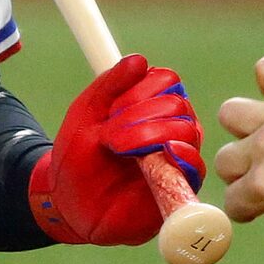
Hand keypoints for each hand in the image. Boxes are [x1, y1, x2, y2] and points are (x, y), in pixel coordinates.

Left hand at [29, 54, 203, 245]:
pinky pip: (195, 168)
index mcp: (150, 106)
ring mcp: (177, 158)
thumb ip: (109, 85)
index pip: (167, 80)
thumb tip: (139, 60)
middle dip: (141, 113)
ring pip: (188, 130)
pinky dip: (183, 156)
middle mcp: (170, 128)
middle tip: (109, 135)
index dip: (144, 88)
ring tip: (118, 148)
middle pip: (178, 104)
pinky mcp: (179, 188)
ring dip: (152, 133)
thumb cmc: (77, 158)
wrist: (67, 204)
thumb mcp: (86, 114)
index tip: (113, 107)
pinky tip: (164, 152)